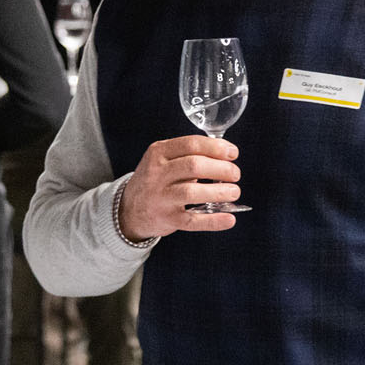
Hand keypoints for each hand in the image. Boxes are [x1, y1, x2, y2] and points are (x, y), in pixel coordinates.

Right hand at [117, 135, 240, 241]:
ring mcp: (161, 197)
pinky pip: (192, 220)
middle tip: (235, 174)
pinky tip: (229, 218)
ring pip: (191, 192)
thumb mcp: (162, 160)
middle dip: (221, 169)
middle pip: (194, 166)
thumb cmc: (155, 181)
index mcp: (159, 153)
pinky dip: (213, 220)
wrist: (129, 209)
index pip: (191, 144)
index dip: (216, 148)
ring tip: (234, 192)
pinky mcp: (167, 219)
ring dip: (218, 192)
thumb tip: (225, 155)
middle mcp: (157, 174)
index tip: (232, 153)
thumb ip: (188, 154)